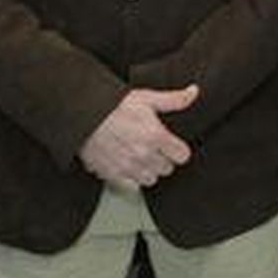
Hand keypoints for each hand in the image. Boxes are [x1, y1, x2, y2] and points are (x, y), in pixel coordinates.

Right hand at [78, 85, 198, 189]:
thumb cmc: (113, 106)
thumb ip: (174, 99)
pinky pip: (129, 184)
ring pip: (150, 179)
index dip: (179, 149)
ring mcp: (127, 167)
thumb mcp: (147, 97)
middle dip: (164, 159)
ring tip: (141, 157)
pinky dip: (130, 177)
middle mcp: (143, 155)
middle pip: (167, 169)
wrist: (83, 116)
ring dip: (149, 170)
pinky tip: (126, 163)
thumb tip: (193, 93)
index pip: (182, 156)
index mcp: (155, 136)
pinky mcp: (111, 174)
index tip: (173, 145)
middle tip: (155, 149)